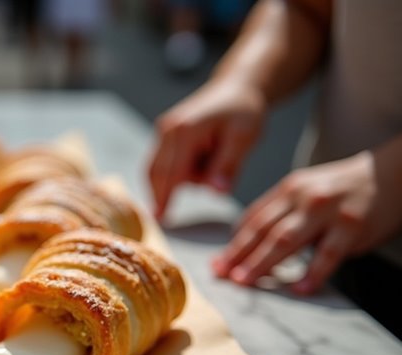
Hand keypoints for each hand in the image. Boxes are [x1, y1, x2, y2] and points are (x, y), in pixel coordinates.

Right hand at [148, 80, 267, 218]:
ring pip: (160, 171)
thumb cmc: (242, 111)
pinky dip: (179, 172)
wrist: (236, 88)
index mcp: (184, 129)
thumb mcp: (244, 137)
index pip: (172, 172)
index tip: (160, 219)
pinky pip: (163, 164)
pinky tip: (202, 161)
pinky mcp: (163, 136)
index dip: (165, 198)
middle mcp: (167, 129)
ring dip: (182, 179)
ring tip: (214, 158)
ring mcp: (162, 132)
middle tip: (184, 201)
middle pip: (158, 173)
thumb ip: (228, 165)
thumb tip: (216, 192)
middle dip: (171, 191)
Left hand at [212, 150, 401, 293]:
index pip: (253, 219)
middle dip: (239, 254)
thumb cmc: (343, 189)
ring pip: (286, 240)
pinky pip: (328, 254)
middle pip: (263, 230)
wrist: (392, 173)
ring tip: (245, 282)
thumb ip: (279, 213)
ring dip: (262, 263)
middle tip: (222, 275)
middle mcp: (303, 198)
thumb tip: (246, 244)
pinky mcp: (351, 226)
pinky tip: (299, 289)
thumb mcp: (306, 190)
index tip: (217, 264)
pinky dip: (312, 273)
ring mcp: (327, 211)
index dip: (234, 243)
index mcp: (288, 189)